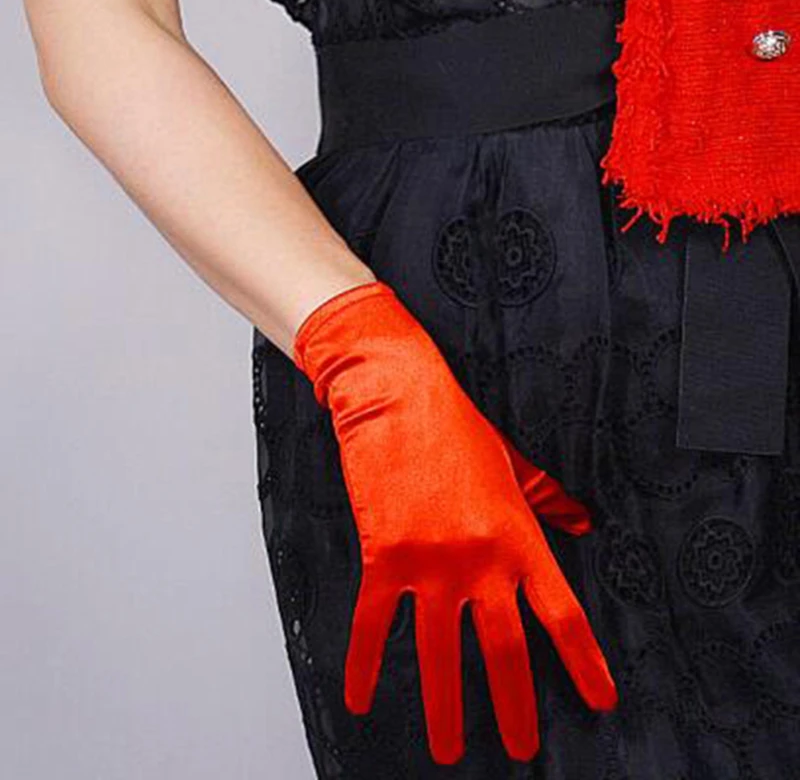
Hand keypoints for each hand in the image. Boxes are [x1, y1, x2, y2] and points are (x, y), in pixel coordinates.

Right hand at [292, 280, 616, 764]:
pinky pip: (373, 626)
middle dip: (516, 708)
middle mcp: (480, 560)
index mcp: (519, 537)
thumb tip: (584, 520)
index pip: (562, 615)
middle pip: (504, 652)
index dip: (584, 664)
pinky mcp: (383, 558)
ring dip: (444, 710)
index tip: (601, 702)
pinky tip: (360, 701)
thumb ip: (550, 499)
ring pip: (438, 656)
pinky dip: (363, 667)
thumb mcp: (514, 464)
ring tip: (448, 752)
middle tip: (523, 750)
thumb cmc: (458, 428)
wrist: (398, 397)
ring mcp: (430, 563)